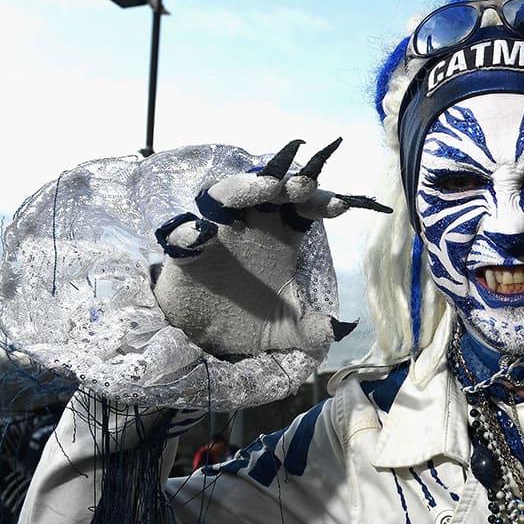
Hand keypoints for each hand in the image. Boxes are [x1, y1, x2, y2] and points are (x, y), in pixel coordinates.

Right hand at [151, 139, 390, 357]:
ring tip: (266, 187)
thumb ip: (311, 330)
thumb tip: (333, 332)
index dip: (320, 203)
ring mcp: (218, 234)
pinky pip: (183, 236)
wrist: (208, 339)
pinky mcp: (186, 254)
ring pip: (226, 196)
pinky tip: (202, 233)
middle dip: (287, 184)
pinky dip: (189, 232)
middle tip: (305, 185)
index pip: (303, 210)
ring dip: (245, 187)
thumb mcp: (287, 330)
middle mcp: (251, 227)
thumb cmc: (252, 319)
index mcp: (281, 238)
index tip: (341, 206)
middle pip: (268, 192)